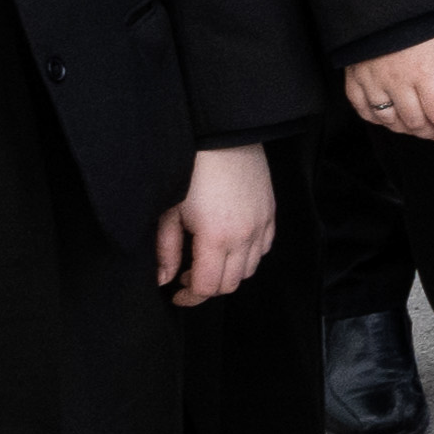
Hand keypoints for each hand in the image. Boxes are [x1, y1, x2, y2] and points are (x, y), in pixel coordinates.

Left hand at [154, 146, 278, 304]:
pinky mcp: (270, 212)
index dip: (190, 297)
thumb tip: (164, 279)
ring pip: (250, 269)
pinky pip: (263, 248)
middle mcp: (245, 236)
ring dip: (228, 273)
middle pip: (230, 284)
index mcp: (216, 238)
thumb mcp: (169, 211)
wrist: (222, 136)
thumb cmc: (191, 170)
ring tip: (208, 260)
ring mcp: (261, 224)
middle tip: (187, 276)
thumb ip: (166, 250)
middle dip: (207, 288)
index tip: (176, 294)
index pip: (207, 287)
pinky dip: (248, 256)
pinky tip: (230, 245)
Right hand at [345, 25, 433, 146]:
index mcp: (423, 72)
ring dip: (409, 130)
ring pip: (390, 121)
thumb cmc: (421, 11)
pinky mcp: (354, 78)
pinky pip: (363, 110)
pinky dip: (379, 120)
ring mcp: (372, 82)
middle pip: (416, 123)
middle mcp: (396, 82)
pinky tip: (392, 119)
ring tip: (423, 129)